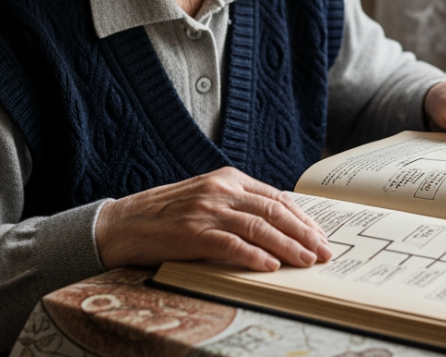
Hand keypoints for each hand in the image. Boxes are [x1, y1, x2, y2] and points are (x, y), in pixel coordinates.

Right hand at [94, 167, 331, 270]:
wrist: (121, 224)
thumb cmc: (167, 216)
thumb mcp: (207, 198)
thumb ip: (238, 205)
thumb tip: (278, 226)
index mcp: (228, 178)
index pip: (276, 198)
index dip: (302, 218)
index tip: (319, 235)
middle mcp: (220, 189)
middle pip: (273, 212)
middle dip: (304, 234)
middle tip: (324, 252)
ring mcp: (206, 210)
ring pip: (259, 228)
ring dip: (287, 247)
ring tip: (306, 262)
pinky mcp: (192, 232)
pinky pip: (230, 245)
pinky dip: (253, 256)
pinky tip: (270, 266)